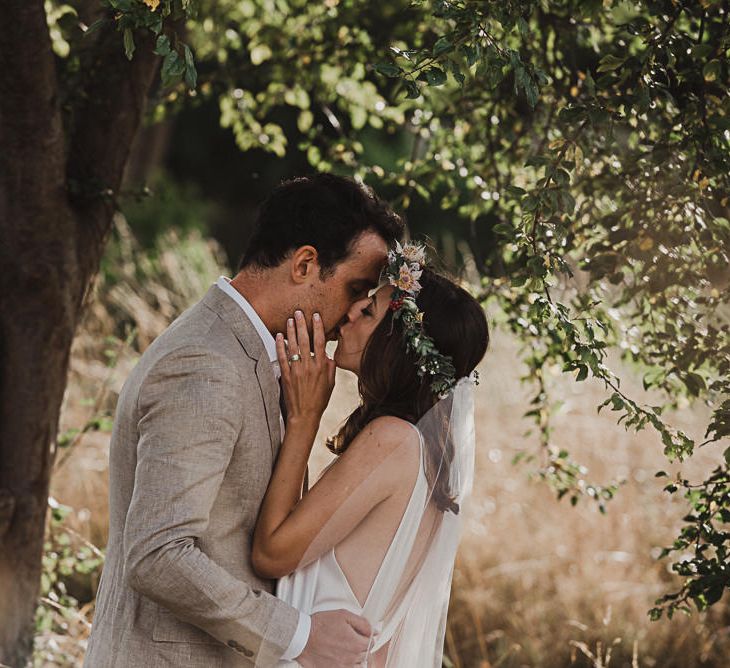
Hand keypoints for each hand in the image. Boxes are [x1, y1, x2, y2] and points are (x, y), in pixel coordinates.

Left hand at [276, 310, 335, 426]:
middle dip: (301, 324)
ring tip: (289, 319)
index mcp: (322, 367)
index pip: (320, 342)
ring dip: (291, 331)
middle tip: (298, 312)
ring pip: (293, 347)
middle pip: (305, 341)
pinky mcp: (286, 376)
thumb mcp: (331, 384)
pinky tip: (279, 336)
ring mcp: (297, 371)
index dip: (318, 327)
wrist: (305, 415)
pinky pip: (282, 358)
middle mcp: (309, 366)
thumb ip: (330, 368)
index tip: (316, 316)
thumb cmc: (319, 400)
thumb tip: (329, 356)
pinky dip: (280, 346)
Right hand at [296, 609, 371, 667]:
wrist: (303, 638)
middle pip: (366, 654)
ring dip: (356, 657)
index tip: (359, 633)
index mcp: (356, 643)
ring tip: (346, 649)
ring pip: (358, 664)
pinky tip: (341, 657)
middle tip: (351, 639)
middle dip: (361, 646)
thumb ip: (362, 623)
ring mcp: (343, 666)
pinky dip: (348, 664)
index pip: (371, 642)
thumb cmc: (321, 625)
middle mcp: (351, 658)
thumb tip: (374, 630)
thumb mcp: (343, 615)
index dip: (366, 635)